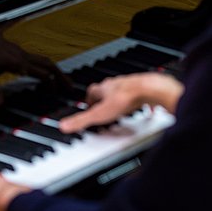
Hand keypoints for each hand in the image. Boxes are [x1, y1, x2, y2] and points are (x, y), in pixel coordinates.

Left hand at [0, 27, 71, 104]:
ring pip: (43, 60)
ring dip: (54, 70)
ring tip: (62, 81)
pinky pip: (36, 58)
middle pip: (48, 64)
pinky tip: (43, 72)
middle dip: (60, 75)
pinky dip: (44, 66)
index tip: (59, 93)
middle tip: (70, 86)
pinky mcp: (17, 51)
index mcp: (18, 62)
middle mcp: (22, 56)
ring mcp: (20, 52)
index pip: (41, 72)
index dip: (51, 82)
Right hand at [59, 72, 183, 132]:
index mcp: (102, 89)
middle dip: (104, 100)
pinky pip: (138, 95)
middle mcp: (115, 85)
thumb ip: (81, 121)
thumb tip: (63, 125)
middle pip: (106, 91)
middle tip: (104, 110)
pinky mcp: (143, 89)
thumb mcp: (98, 114)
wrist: (148, 90)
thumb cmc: (124, 99)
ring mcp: (129, 85)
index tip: (89, 107)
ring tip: (121, 112)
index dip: (90, 100)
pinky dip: (137, 102)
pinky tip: (141, 111)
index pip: (91, 92)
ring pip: (122, 92)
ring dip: (120, 100)